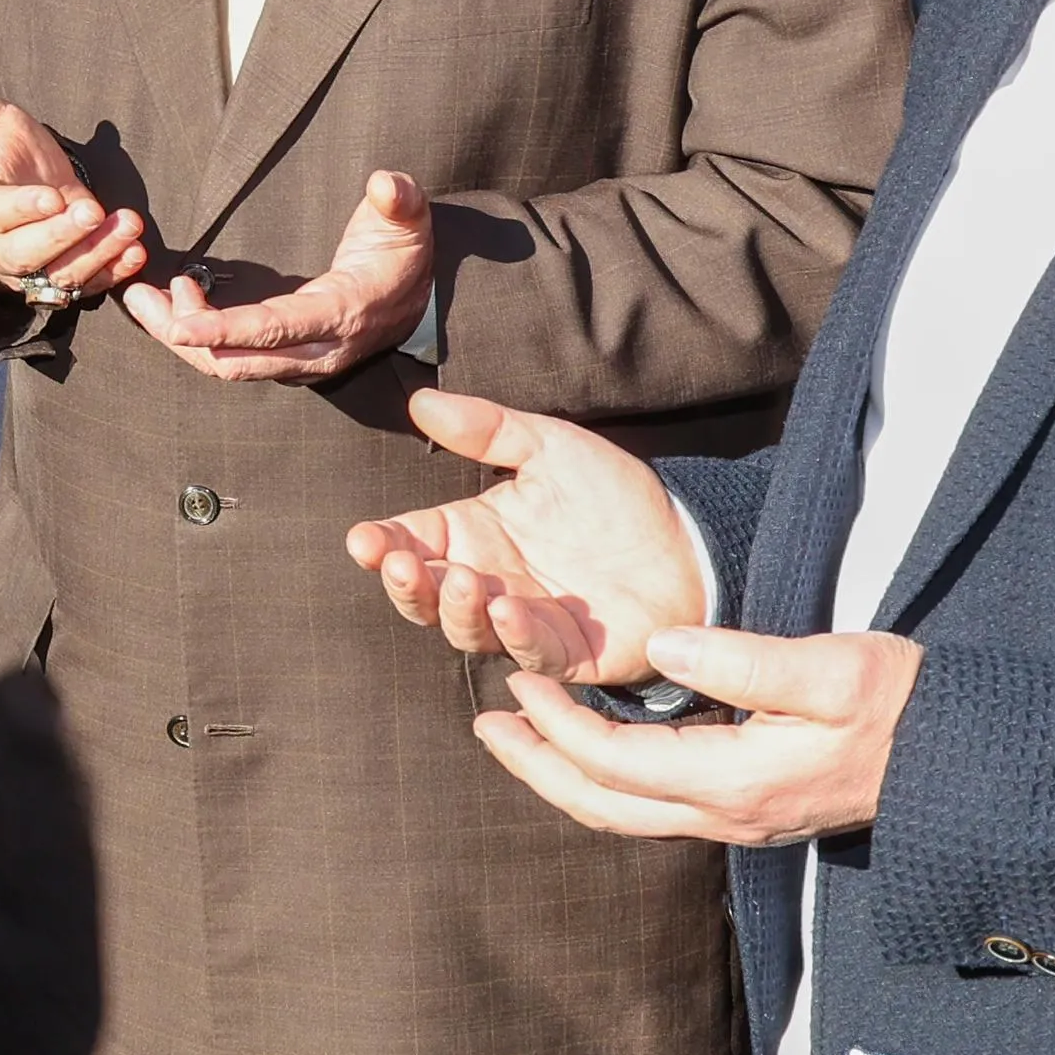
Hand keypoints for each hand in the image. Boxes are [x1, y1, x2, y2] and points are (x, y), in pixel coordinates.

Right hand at [0, 43, 147, 303]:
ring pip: (57, 275)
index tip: (53, 197)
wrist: (23, 171)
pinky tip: (134, 251)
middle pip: (22, 255)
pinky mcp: (60, 273)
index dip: (21, 209)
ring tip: (126, 228)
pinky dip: (111, 271)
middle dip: (60, 236)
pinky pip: (85, 283)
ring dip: (95, 254)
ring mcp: (29, 266)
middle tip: (91, 211)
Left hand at [122, 171, 437, 380]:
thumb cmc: (404, 254)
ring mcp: (298, 362)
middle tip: (138, 296)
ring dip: (181, 335)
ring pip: (227, 364)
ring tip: (145, 297)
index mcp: (340, 317)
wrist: (417, 297)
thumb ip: (400, 201)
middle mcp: (316, 352)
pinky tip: (176, 303)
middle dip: (180, 334)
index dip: (223, 331)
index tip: (177, 325)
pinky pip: (232, 357)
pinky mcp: (285, 359)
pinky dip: (198, 337)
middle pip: (235, 360)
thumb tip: (386, 183)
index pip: (273, 331)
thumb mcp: (409, 221)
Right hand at [345, 388, 708, 686]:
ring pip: (467, 630)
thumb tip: (420, 401)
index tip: (363, 539)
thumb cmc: (616, 497)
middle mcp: (488, 581)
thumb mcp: (550, 447)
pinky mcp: (566, 653)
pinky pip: (529, 651)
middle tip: (400, 563)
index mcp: (474, 535)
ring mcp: (523, 622)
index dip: (381, 545)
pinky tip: (506, 607)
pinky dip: (514, 634)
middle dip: (406, 584)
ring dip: (454, 610)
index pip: (411, 542)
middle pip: (425, 596)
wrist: (691, 540)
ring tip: (457, 581)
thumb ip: (487, 429)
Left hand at [475, 628, 919, 844]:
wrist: (959, 760)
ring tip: (518, 738)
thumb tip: (664, 646)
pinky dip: (604, 781)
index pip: (616, 763)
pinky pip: (652, 809)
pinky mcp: (746, 812)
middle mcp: (726, 816)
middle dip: (537, 769)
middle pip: (603, 808)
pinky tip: (589, 748)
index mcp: (736, 781)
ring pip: (624, 816)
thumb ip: (743, 660)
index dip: (558, 725)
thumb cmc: (901, 704)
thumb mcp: (831, 666)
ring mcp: (736, 822)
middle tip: (486, 726)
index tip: (519, 678)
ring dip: (564, 779)